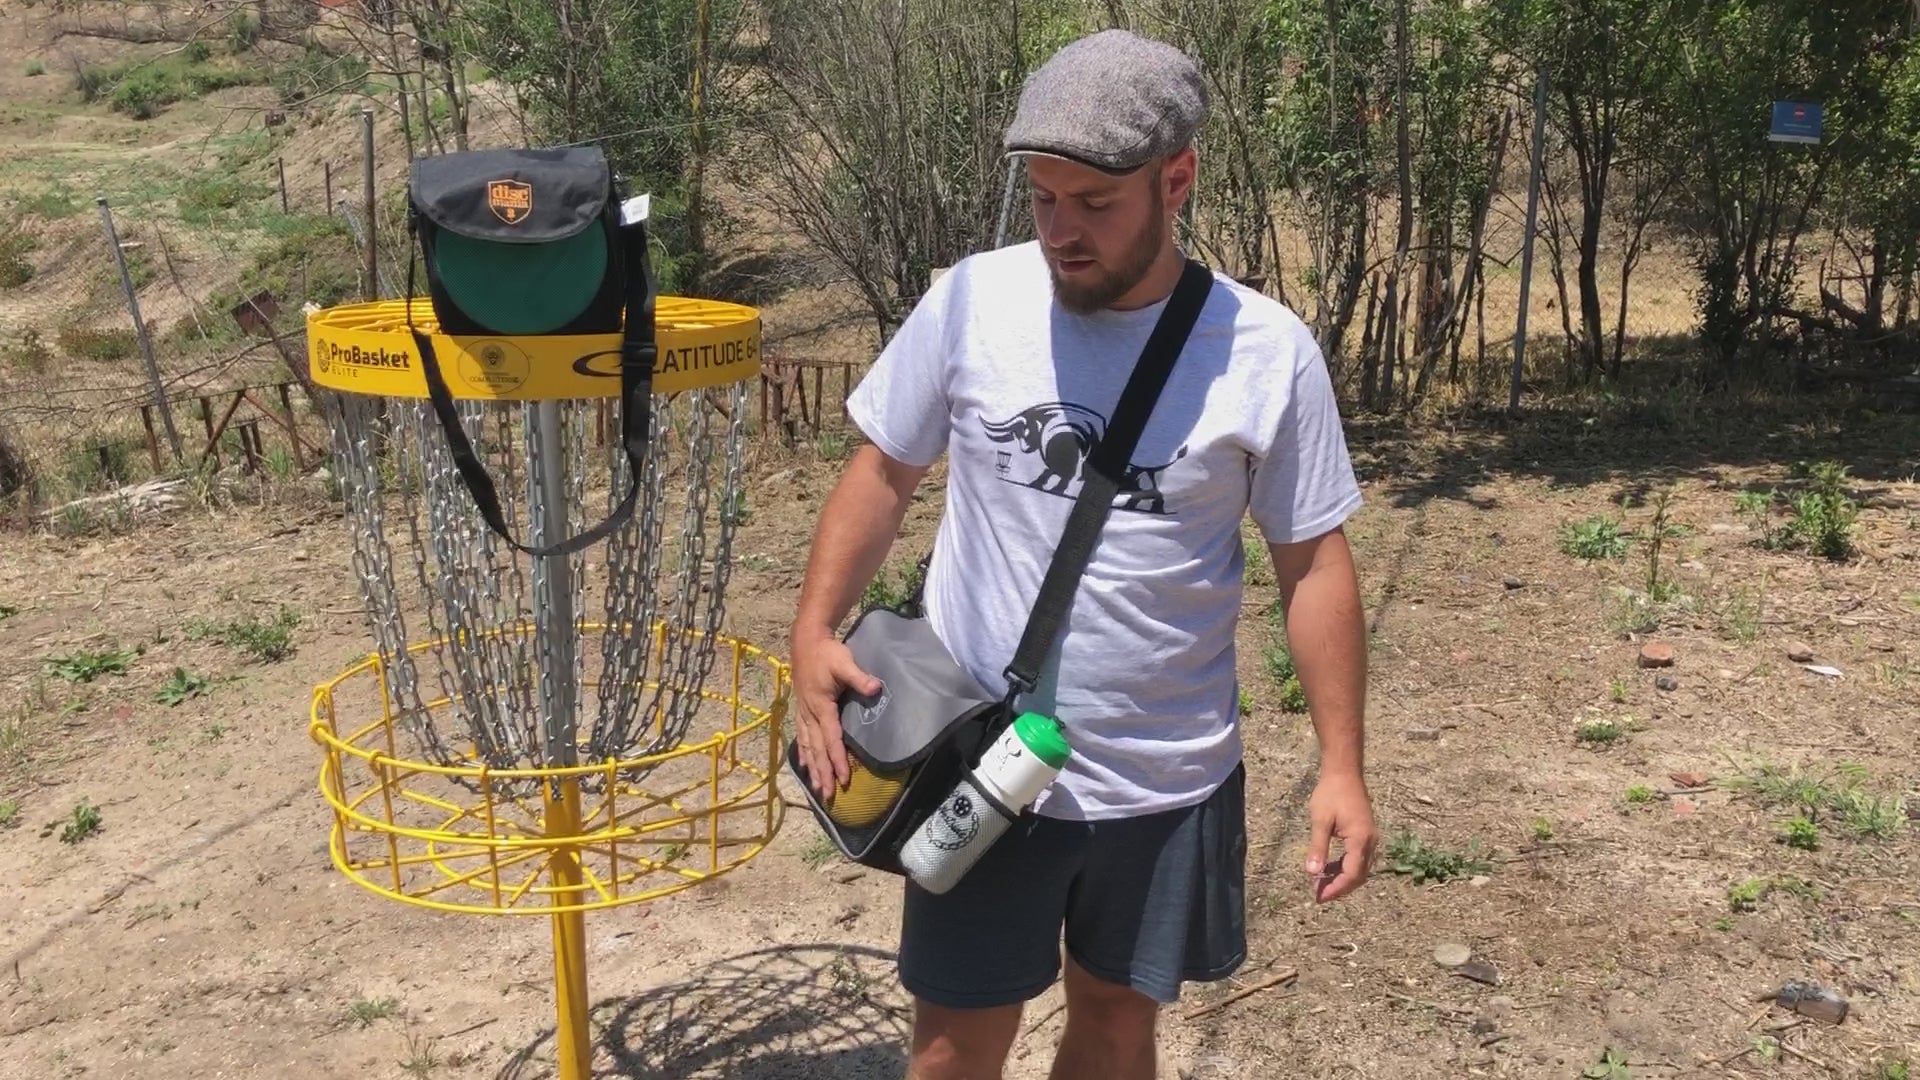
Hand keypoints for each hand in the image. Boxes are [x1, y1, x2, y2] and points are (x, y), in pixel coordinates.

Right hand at [789, 630, 881, 800]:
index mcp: (821, 705)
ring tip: (817, 788)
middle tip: (828, 794)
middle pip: (817, 748)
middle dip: (823, 772)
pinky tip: (804, 765)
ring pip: (808, 746)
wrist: (806, 641)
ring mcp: (803, 712)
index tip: (843, 778)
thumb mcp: (844, 662)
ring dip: (813, 768)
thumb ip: (859, 677)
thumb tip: (876, 688)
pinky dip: (803, 753)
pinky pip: (802, 737)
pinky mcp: (801, 710)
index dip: (837, 759)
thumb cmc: (827, 653)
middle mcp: (810, 713)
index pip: (831, 738)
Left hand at [1304, 773, 1376, 903]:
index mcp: (1360, 839)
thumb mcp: (1320, 820)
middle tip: (1318, 894)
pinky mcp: (1365, 834)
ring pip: (1359, 868)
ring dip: (1341, 879)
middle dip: (1339, 887)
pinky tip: (1328, 868)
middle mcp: (1370, 842)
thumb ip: (1317, 848)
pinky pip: (1358, 858)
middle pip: (1358, 875)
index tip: (1319, 897)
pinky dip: (1344, 867)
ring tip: (1320, 884)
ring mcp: (1370, 838)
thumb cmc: (1331, 793)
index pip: (1352, 874)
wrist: (1344, 773)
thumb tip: (1312, 872)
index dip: (1336, 889)